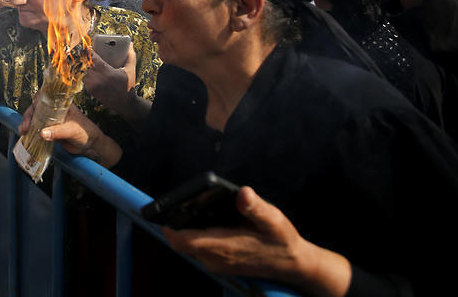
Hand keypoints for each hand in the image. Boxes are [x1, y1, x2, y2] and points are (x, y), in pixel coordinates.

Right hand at [19, 99, 120, 165]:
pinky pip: (37, 129)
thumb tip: (42, 134)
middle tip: (26, 126)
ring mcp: (52, 121)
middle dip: (29, 115)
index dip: (36, 101)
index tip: (31, 109)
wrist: (90, 146)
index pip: (46, 97)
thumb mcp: (72, 130)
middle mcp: (55, 111)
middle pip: (37, 108)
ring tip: (23, 131)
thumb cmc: (85, 132)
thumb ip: (58, 132)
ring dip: (28, 124)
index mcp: (61, 105)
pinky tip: (26, 136)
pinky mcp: (50, 131)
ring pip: (35, 118)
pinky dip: (31, 131)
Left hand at [83, 46, 136, 108]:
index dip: (89, 51)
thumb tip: (131, 44)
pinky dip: (88, 77)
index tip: (89, 48)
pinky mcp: (91, 91)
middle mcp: (98, 79)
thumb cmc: (128, 85)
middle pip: (88, 64)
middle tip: (92, 56)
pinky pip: (85, 80)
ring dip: (88, 68)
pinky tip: (93, 74)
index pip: (93, 58)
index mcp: (107, 72)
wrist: (124, 103)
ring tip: (93, 65)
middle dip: (89, 60)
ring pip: (86, 72)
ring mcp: (93, 86)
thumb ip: (130, 56)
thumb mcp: (131, 69)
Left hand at [161, 187, 350, 296]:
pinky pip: (199, 249)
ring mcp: (217, 263)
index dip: (170, 226)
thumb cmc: (282, 241)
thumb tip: (242, 193)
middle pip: (181, 243)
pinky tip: (206, 221)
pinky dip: (197, 235)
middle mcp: (215, 258)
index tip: (164, 209)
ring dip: (187, 230)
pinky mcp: (220, 263)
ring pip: (189, 247)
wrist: (293, 265)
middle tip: (177, 204)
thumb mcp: (273, 220)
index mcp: (223, 246)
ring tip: (191, 209)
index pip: (182, 241)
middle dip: (176, 224)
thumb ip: (256, 208)